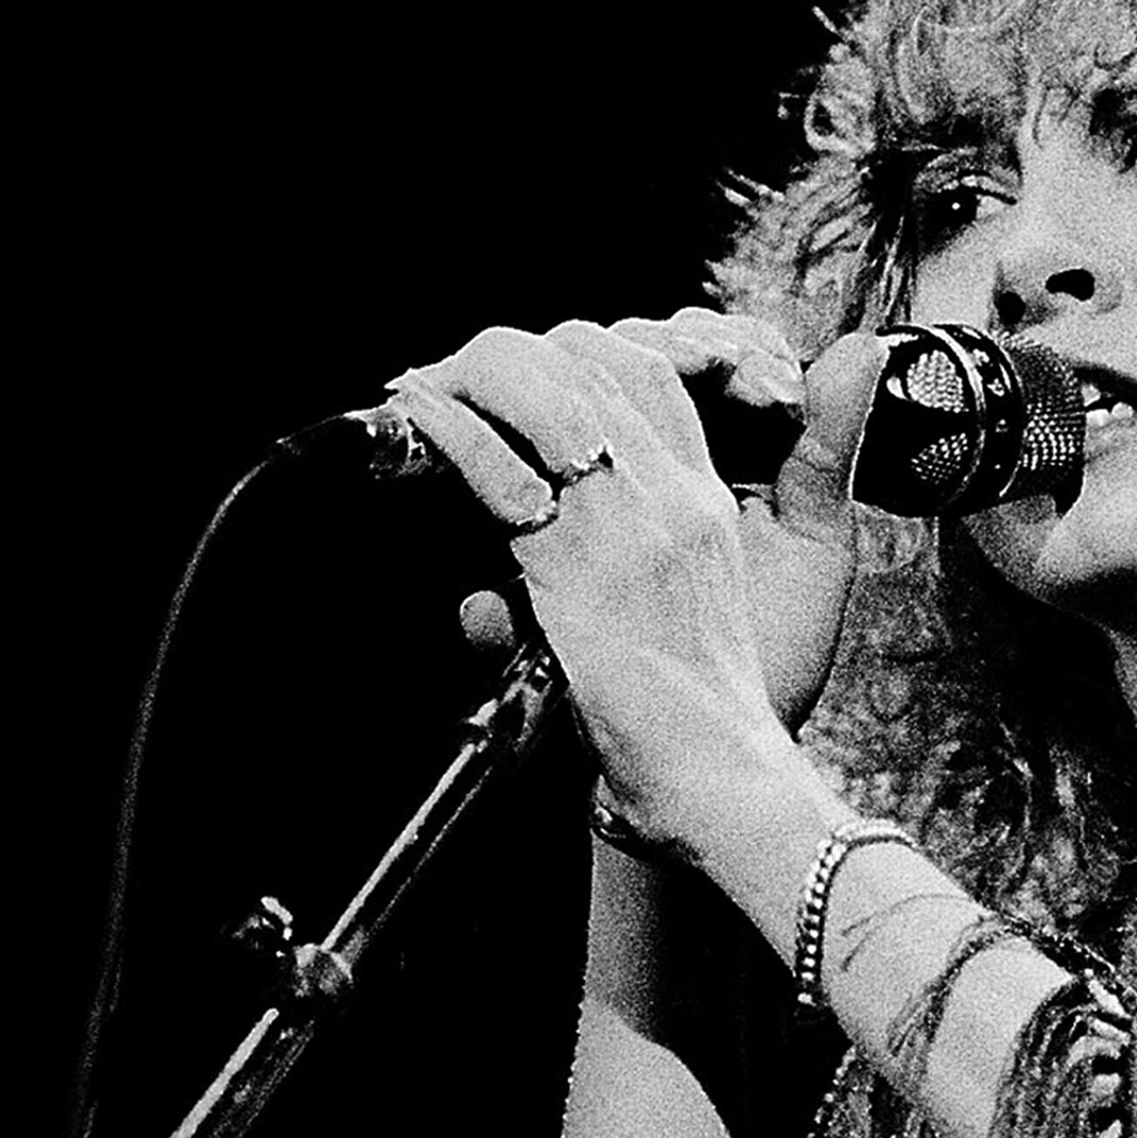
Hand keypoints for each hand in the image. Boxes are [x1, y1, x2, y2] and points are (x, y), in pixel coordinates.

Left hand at [394, 315, 888, 856]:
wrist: (718, 783)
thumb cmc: (692, 723)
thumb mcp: (686, 617)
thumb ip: (622, 570)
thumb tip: (494, 591)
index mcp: (703, 506)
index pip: (650, 374)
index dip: (575, 353)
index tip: (514, 374)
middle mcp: (674, 500)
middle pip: (599, 359)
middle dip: (517, 355)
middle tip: (452, 379)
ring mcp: (632, 527)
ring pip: (553, 391)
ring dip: (477, 378)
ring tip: (421, 391)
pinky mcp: (584, 571)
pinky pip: (503, 473)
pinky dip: (453, 435)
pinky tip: (417, 419)